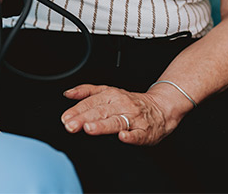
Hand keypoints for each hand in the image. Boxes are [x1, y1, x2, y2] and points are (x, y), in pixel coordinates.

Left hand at [60, 84, 189, 145]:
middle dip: (84, 119)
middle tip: (71, 125)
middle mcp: (121, 105)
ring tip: (89, 128)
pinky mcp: (145, 131)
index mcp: (110, 95)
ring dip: (102, 125)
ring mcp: (134, 118)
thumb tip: (68, 93)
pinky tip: (122, 137)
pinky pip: (138, 134)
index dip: (77, 110)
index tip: (65, 118)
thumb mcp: (107, 91)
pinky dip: (130, 136)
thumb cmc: (130, 102)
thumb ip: (86, 91)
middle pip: (100, 112)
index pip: (90, 103)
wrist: (161, 107)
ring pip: (117, 121)